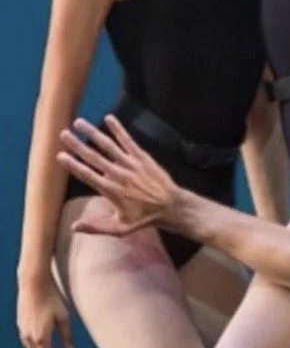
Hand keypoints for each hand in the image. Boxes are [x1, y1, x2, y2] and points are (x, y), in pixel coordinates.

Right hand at [17, 269, 74, 347]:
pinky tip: (42, 346)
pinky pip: (28, 342)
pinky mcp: (20, 324)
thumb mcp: (65, 317)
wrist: (33, 283)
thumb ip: (67, 336)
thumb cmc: (53, 298)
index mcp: (41, 337)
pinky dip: (36, 347)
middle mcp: (29, 337)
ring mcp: (23, 330)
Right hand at [57, 116, 178, 236]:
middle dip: (78, 145)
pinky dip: (119, 130)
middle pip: (94, 157)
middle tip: (63, 134)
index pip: (88, 175)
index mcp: (111, 191)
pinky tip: (109, 118)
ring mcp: (132, 165)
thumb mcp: (121, 228)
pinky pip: (129, 141)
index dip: (73, 165)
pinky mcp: (143, 158)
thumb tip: (73, 227)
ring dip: (93, 133)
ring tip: (79, 123)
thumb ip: (97, 227)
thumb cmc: (145, 218)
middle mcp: (119, 175)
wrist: (172, 206)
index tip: (60, 156)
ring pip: (109, 146)